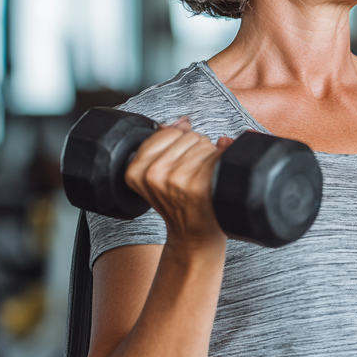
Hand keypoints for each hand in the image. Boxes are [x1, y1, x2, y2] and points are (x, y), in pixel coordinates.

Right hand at [124, 118, 234, 250]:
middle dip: (196, 149)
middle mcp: (152, 174)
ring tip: (203, 178)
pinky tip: (214, 179)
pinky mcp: (196, 183)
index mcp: (135, 170)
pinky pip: (215, 153)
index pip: (165, 132)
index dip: (179, 143)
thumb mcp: (160, 173)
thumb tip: (181, 121)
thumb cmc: (181, 202)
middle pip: (188, 135)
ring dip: (209, 156)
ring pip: (203, 143)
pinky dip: (221, 160)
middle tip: (194, 174)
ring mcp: (174, 179)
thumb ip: (167, 142)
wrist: (194, 235)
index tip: (180, 162)